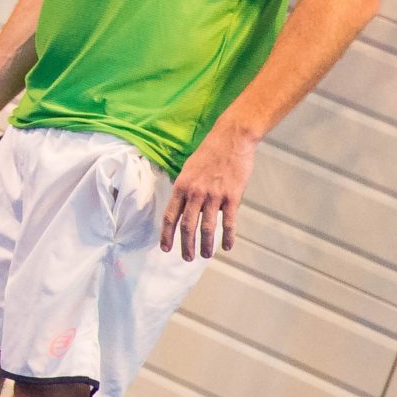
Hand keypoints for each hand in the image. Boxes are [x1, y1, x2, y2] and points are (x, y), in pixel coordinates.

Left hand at [161, 124, 256, 260]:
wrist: (231, 139)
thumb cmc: (210, 153)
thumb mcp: (189, 168)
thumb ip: (187, 189)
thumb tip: (186, 207)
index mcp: (182, 185)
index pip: (170, 215)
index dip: (166, 233)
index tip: (165, 247)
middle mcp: (195, 192)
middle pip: (187, 225)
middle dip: (185, 245)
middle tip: (186, 258)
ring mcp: (214, 195)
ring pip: (207, 227)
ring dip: (205, 244)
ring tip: (204, 255)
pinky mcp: (232, 196)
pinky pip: (229, 222)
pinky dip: (228, 236)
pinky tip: (227, 246)